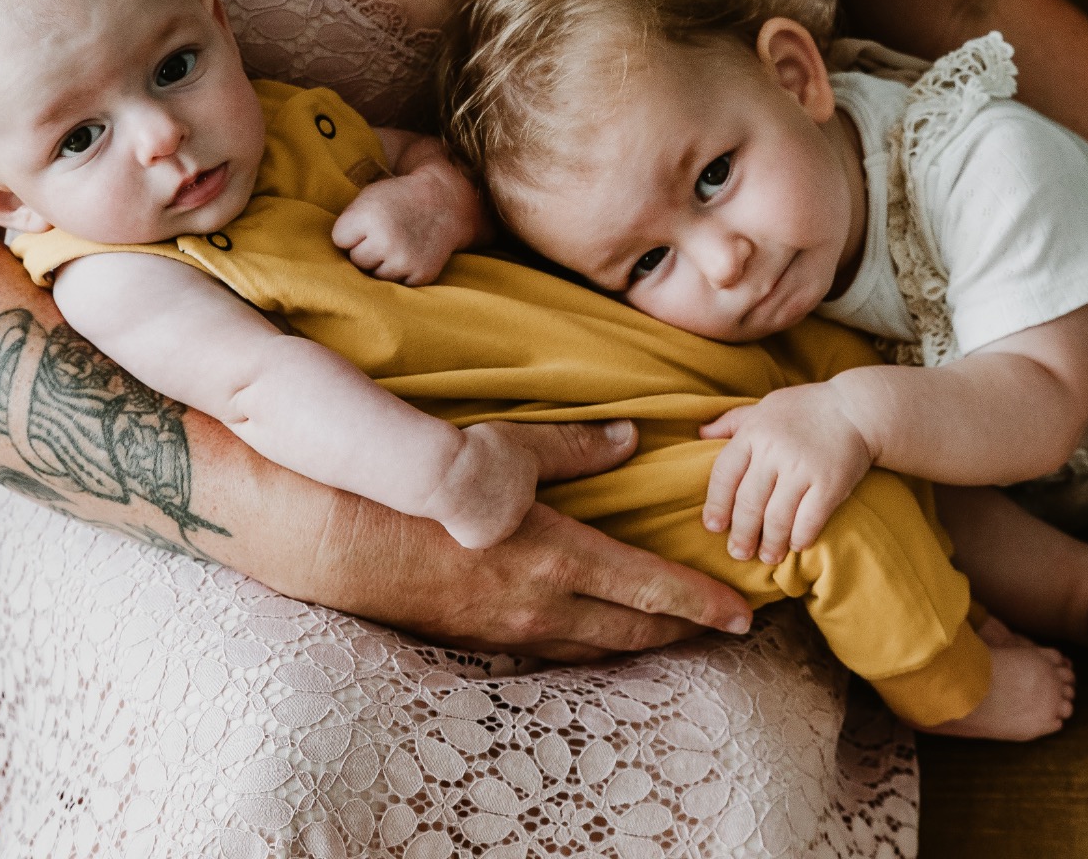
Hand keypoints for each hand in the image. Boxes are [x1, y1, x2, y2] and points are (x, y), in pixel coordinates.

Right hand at [327, 420, 751, 660]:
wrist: (345, 541)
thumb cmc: (425, 490)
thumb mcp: (506, 452)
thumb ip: (574, 448)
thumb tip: (629, 439)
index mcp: (561, 559)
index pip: (652, 590)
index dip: (702, 604)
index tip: (742, 614)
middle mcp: (544, 607)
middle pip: (633, 632)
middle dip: (682, 632)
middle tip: (722, 629)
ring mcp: (511, 632)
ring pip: (594, 648)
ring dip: (637, 642)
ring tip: (670, 633)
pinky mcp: (481, 640)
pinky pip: (553, 649)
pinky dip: (589, 643)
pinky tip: (594, 633)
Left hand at [333, 168, 478, 284]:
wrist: (444, 201)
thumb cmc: (397, 200)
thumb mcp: (368, 198)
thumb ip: (348, 224)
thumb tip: (335, 268)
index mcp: (368, 217)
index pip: (339, 240)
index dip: (352, 231)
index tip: (368, 222)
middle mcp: (386, 240)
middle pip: (356, 261)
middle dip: (366, 249)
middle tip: (384, 233)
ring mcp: (405, 260)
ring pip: (374, 276)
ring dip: (381, 264)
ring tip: (397, 244)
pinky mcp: (421, 274)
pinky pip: (396, 284)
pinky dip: (400, 272)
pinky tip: (410, 253)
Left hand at [699, 383, 875, 563]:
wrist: (858, 408)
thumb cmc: (806, 408)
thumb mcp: (764, 406)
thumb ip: (732, 421)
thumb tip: (700, 433)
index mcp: (755, 432)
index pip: (724, 474)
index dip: (716, 504)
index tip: (713, 527)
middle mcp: (775, 450)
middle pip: (748, 502)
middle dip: (741, 534)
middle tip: (738, 553)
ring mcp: (804, 468)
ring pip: (776, 517)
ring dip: (770, 543)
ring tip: (767, 556)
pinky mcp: (830, 484)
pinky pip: (809, 520)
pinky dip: (800, 538)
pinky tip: (796, 545)